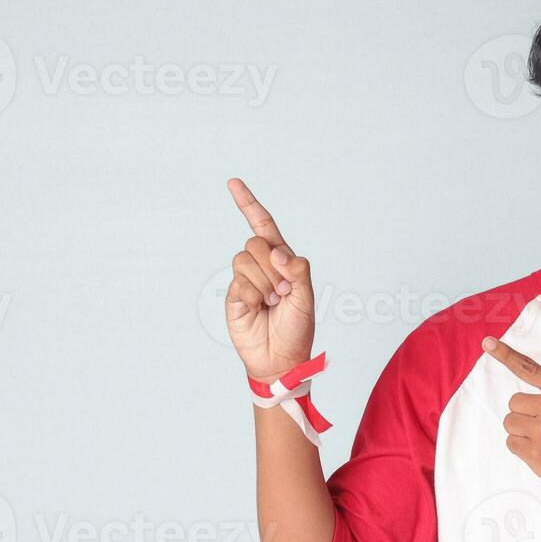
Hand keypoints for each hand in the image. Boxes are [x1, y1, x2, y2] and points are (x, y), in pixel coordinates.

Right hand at [225, 178, 315, 383]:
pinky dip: (253, 296)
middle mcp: (262, 266)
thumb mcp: (307, 296)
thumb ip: (297, 269)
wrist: (281, 358)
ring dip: (264, 283)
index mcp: (282, 260)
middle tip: (283, 292)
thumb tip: (276, 250)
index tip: (233, 183)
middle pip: (256, 243)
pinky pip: (239, 283)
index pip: (263, 225)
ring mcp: (246, 280)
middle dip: (273, 267)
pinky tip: (259, 309)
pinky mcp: (233, 295)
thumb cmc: (297, 328)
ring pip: (245, 260)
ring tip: (272, 302)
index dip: (248, 204)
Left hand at [482, 336, 540, 514]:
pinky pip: (511, 443)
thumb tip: (519, 402)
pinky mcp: (535, 452)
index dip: (506, 355)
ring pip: (510, 423)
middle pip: (513, 403)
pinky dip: (522, 448)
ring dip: (521, 432)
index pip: (530, 369)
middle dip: (522, 415)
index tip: (488, 343)